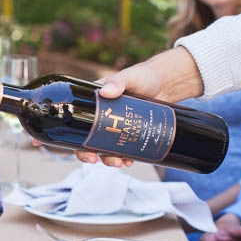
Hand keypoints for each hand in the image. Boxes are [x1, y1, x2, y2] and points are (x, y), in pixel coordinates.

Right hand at [75, 46, 203, 166]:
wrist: (164, 84)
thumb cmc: (142, 77)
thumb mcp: (129, 77)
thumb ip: (118, 82)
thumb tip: (106, 92)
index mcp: (95, 103)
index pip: (79, 122)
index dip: (75, 139)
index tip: (82, 149)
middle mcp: (102, 118)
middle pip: (89, 141)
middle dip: (91, 154)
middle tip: (95, 160)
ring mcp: (116, 128)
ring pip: (106, 148)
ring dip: (109, 159)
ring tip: (119, 163)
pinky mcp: (129, 134)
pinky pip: (123, 150)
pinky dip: (125, 158)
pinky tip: (130, 161)